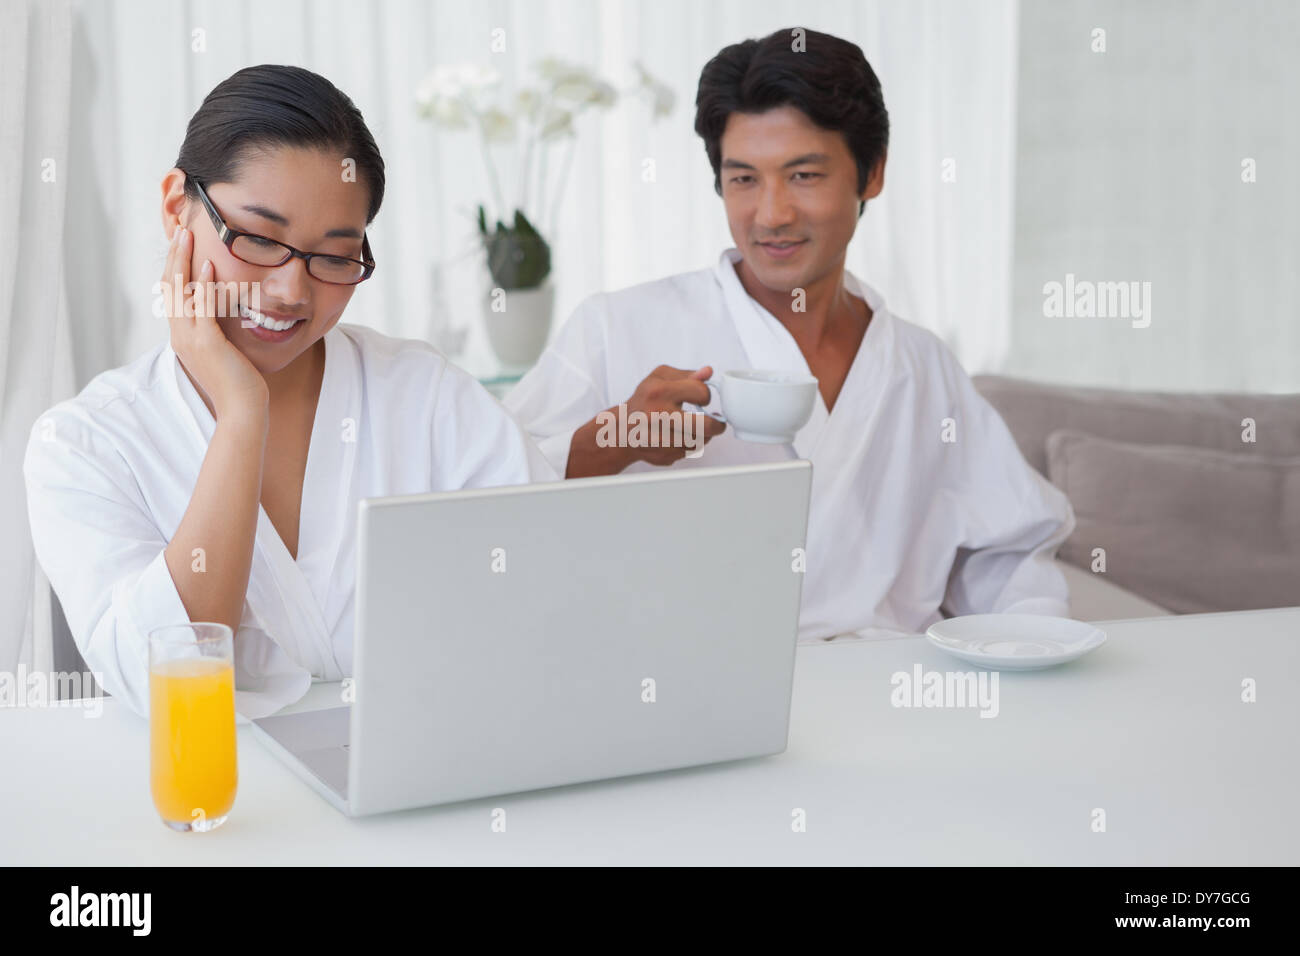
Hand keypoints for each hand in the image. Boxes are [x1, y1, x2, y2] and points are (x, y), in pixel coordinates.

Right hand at [161, 223, 267, 421]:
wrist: (242, 410)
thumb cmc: (238, 383)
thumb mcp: (221, 352)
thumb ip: (214, 332)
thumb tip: (219, 313)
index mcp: (182, 337)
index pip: (172, 295)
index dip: (174, 268)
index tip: (181, 245)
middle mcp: (180, 336)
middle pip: (169, 287)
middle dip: (174, 257)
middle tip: (180, 231)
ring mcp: (190, 339)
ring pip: (180, 291)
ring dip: (183, 261)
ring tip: (186, 236)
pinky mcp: (207, 343)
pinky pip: (201, 307)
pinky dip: (203, 284)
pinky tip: (209, 264)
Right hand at [622, 365, 726, 466]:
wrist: (620, 430)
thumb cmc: (642, 402)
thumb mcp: (659, 378)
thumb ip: (686, 374)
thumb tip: (707, 372)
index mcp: (659, 392)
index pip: (701, 393)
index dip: (705, 395)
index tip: (701, 398)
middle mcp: (657, 416)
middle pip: (705, 426)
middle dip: (717, 425)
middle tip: (717, 422)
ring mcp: (659, 439)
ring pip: (699, 441)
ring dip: (701, 435)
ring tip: (691, 427)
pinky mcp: (662, 455)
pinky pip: (689, 452)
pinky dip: (689, 445)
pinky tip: (679, 437)